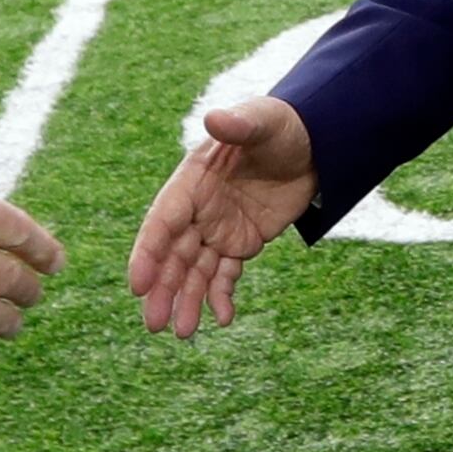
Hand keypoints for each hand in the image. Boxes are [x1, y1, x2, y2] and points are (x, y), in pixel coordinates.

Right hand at [127, 94, 318, 336]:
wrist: (315, 142)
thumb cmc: (281, 126)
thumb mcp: (262, 122)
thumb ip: (238, 125)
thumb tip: (214, 118)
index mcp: (192, 182)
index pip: (163, 222)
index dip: (148, 254)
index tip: (137, 284)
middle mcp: (198, 209)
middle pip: (173, 255)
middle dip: (163, 289)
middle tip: (154, 324)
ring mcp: (217, 229)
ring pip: (195, 271)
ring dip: (187, 301)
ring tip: (183, 333)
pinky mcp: (240, 243)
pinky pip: (225, 275)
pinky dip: (222, 296)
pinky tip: (223, 318)